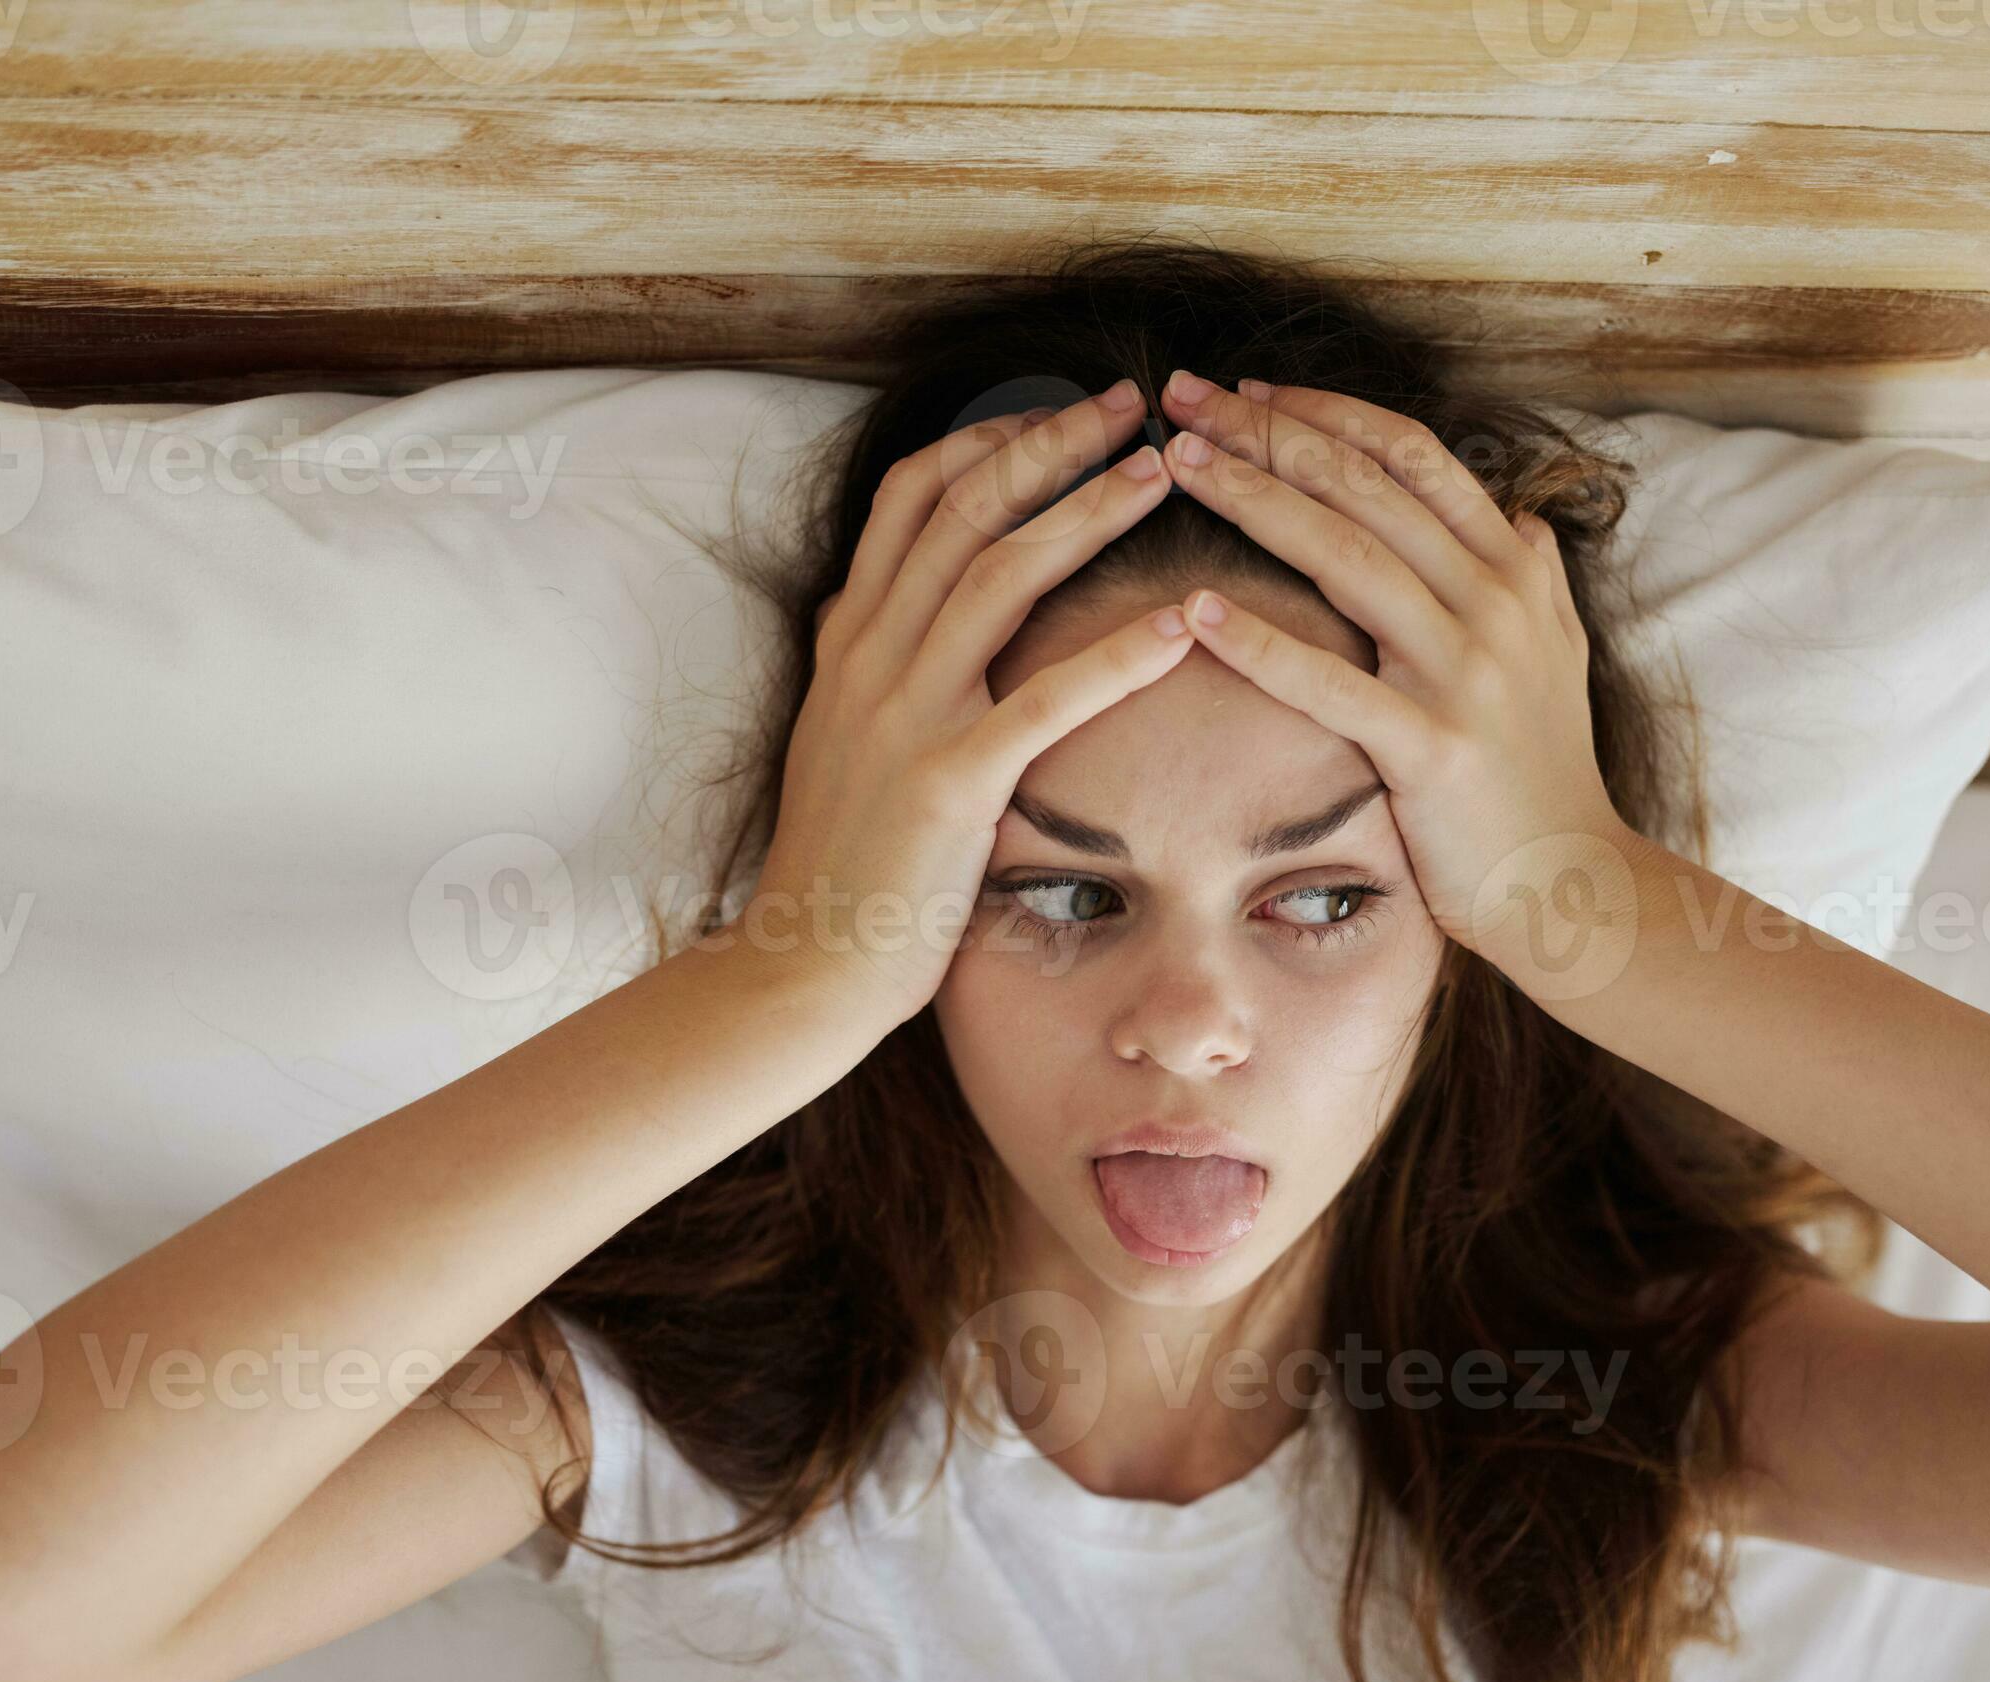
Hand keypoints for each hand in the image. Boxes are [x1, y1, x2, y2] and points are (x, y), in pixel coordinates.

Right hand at [743, 380, 1194, 1028]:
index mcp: (849, 641)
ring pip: (1001, 575)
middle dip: (1056, 442)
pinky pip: (1046, 700)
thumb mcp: (840, 740)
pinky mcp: (949, 784)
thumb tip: (883, 604)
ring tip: (1166, 473)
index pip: (914, 496)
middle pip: (966, 508)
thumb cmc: (840, 866)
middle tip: (1135, 405)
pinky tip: (1187, 622)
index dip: (991, 438)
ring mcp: (905, 716)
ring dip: (1091, 512)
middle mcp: (870, 659)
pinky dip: (1121, 655)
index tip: (1062, 412)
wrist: (802, 967)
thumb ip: (868, 668)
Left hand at [1151, 373, 1648, 983]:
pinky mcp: (1430, 747)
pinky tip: (1197, 610)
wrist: (1573, 879)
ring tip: (1181, 465)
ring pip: (1346, 558)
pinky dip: (1261, 645)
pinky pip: (1331, 684)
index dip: (1327, 412)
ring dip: (1255, 500)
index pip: (1411, 455)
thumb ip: (1533, 576)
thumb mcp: (1557, 653)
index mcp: (1514, 567)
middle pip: (1366, 487)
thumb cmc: (1541, 768)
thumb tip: (1519, 515)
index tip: (1250, 391)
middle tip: (1186, 394)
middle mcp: (1495, 602)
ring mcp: (1465, 672)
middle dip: (1268, 432)